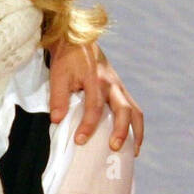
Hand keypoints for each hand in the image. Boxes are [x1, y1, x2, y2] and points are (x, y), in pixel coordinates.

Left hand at [47, 40, 144, 156]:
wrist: (78, 41)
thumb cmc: (67, 59)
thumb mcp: (58, 75)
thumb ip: (58, 98)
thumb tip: (57, 120)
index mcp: (96, 79)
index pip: (95, 106)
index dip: (88, 125)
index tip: (79, 141)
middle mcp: (112, 84)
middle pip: (124, 109)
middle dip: (121, 130)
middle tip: (113, 148)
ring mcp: (119, 87)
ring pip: (134, 111)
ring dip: (136, 132)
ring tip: (132, 152)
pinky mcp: (121, 91)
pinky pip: (133, 110)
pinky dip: (135, 126)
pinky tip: (133, 142)